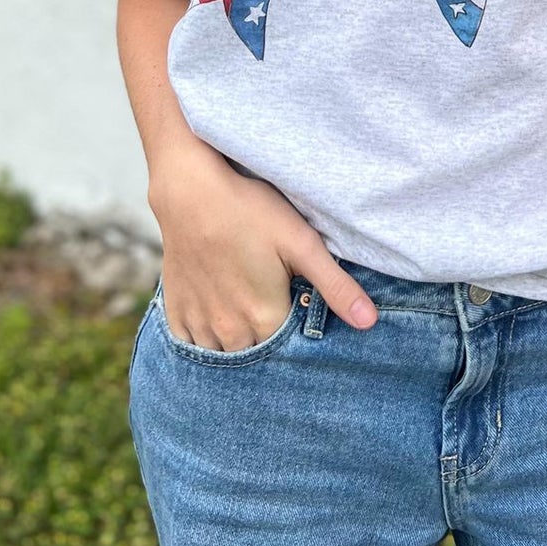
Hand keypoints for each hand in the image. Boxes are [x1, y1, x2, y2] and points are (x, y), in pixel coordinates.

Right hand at [148, 134, 377, 351]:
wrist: (190, 190)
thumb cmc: (249, 210)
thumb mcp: (301, 243)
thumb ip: (336, 286)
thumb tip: (369, 322)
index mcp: (264, 320)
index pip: (289, 352)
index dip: (297, 335)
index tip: (296, 309)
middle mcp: (229, 332)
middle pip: (256, 355)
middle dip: (267, 341)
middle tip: (270, 305)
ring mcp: (199, 323)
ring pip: (223, 354)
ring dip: (236, 343)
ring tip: (245, 311)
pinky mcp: (176, 310)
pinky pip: (190, 345)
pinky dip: (204, 338)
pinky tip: (215, 316)